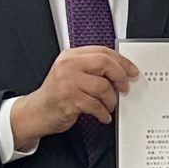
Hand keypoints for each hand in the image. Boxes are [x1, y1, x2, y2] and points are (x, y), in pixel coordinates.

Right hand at [11, 46, 137, 147]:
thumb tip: (120, 71)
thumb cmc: (57, 95)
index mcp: (71, 55)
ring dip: (111, 100)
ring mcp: (67, 82)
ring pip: (102, 86)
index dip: (121, 61)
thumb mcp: (71, 74)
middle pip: (104, 63)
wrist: (36, 112)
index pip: (102, 51)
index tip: (131, 71)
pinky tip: (102, 116)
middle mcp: (68, 65)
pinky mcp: (69, 100)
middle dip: (120, 77)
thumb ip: (90, 68)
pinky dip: (103, 113)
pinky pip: (95, 105)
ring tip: (108, 106)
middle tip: (124, 87)